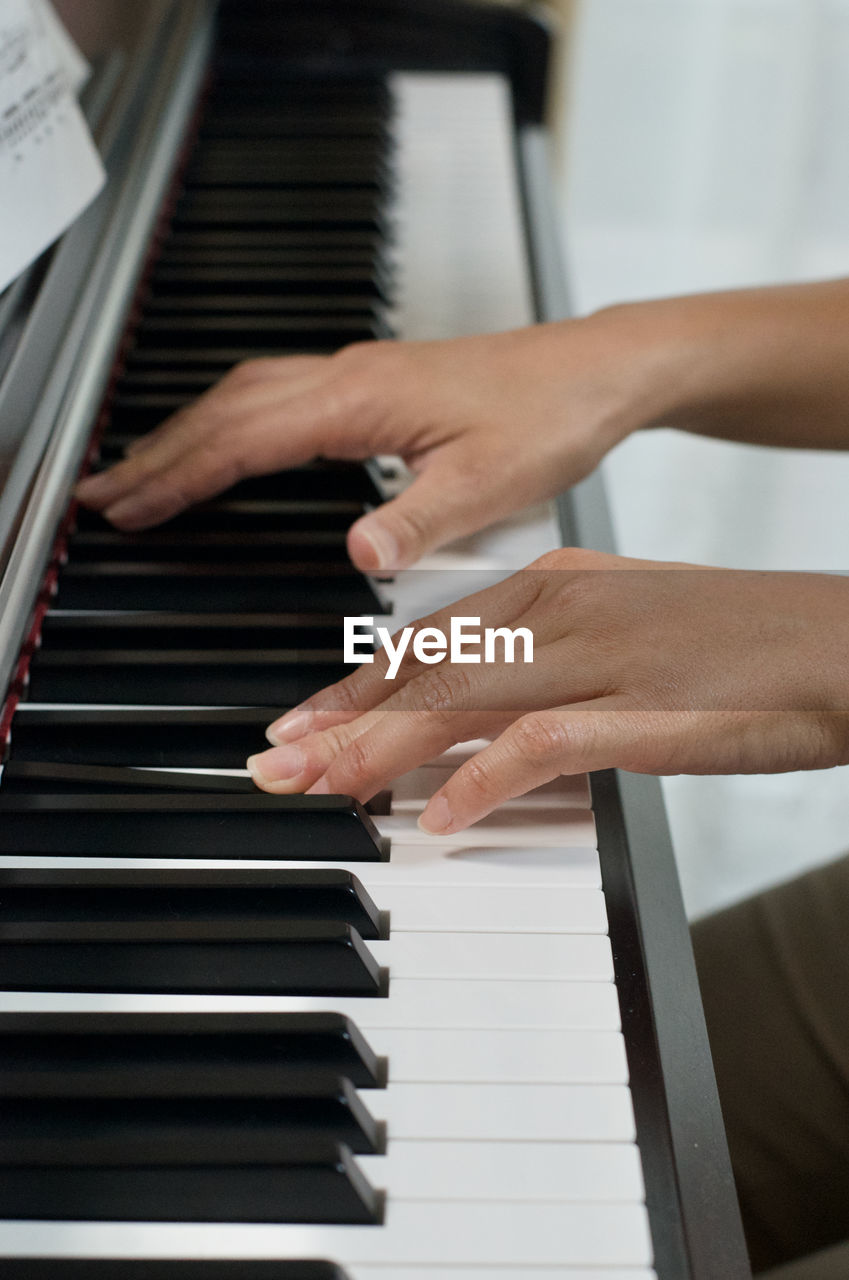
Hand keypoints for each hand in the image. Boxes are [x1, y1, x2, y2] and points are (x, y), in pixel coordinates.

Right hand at [74, 319, 652, 570]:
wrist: (597, 372)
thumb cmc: (554, 413)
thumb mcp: (491, 481)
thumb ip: (421, 518)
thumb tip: (357, 552)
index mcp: (365, 397)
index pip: (246, 436)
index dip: (181, 473)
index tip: (131, 505)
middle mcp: (352, 376)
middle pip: (228, 407)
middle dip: (160, 452)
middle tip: (106, 494)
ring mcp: (362, 375)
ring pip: (249, 393)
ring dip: (190, 431)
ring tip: (146, 472)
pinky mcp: (378, 385)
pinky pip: (279, 394)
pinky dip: (234, 421)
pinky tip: (231, 443)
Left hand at [245, 549, 848, 833]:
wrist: (839, 641)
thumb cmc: (736, 643)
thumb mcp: (620, 632)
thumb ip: (542, 663)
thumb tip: (471, 720)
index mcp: (555, 583)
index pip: (427, 638)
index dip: (353, 685)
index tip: (301, 725)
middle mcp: (565, 609)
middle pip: (426, 667)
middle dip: (341, 721)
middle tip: (276, 767)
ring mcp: (603, 655)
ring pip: (463, 698)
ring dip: (383, 748)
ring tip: (325, 789)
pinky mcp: (648, 707)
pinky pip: (544, 743)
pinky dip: (483, 782)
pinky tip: (442, 819)